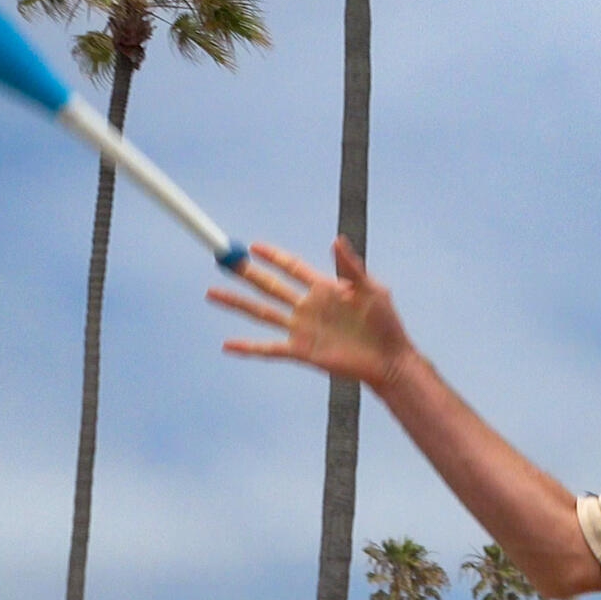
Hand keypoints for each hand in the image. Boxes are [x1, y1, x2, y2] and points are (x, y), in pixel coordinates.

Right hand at [207, 240, 416, 388]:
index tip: (253, 246)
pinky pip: (269, 349)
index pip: (292, 267)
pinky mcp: (301, 351)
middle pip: (269, 286)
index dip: (273, 256)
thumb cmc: (385, 323)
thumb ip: (351, 267)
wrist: (389, 359)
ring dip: (236, 303)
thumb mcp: (371, 290)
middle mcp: (308, 306)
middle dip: (245, 273)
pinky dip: (248, 347)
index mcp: (324, 287)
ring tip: (212, 292)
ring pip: (262, 313)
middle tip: (223, 260)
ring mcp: (302, 329)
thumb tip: (336, 240)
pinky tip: (227, 345)